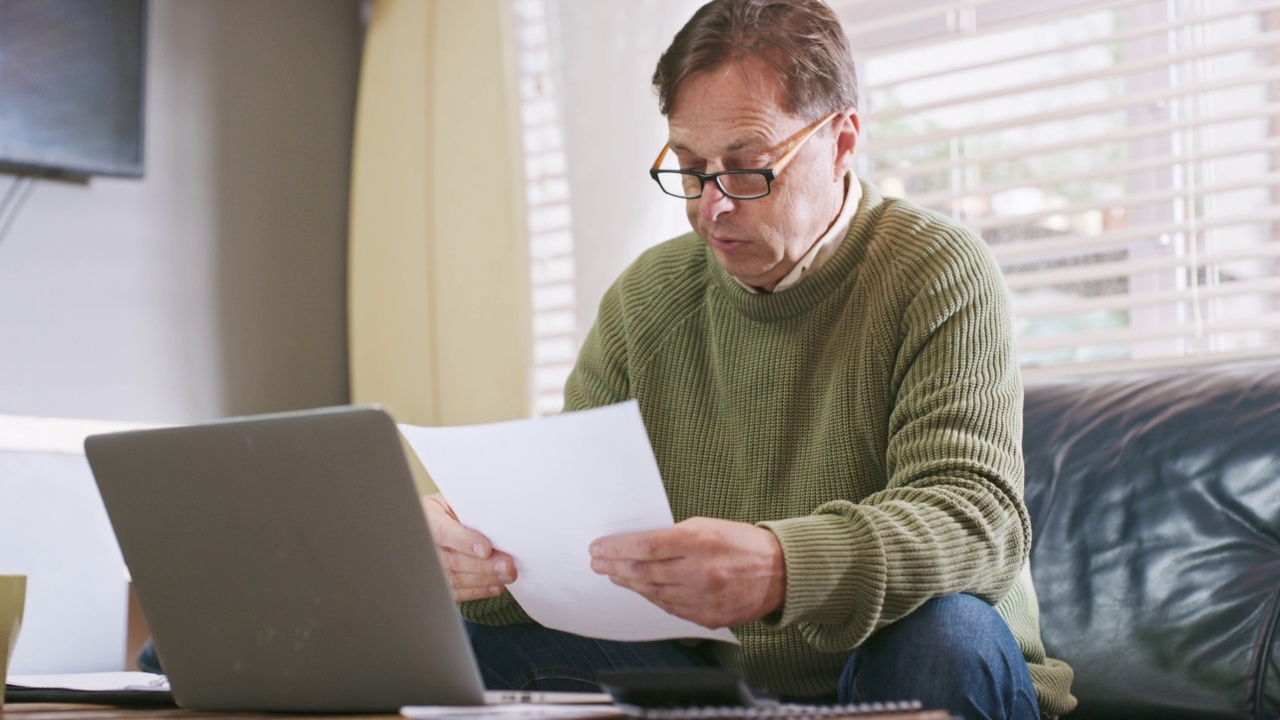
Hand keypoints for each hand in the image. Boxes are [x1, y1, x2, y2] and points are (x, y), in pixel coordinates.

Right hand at [421, 493, 516, 600]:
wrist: (433, 520)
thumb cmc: (450, 508)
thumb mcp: (456, 500)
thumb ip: (471, 511)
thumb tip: (497, 522)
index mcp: (428, 519)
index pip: (443, 533)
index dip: (465, 542)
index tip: (486, 549)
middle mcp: (425, 545)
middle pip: (452, 560)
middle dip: (482, 566)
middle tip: (507, 566)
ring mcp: (429, 566)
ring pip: (455, 579)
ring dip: (484, 579)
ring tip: (506, 575)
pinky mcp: (438, 582)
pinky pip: (456, 592)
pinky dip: (478, 591)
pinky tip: (495, 585)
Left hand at [588, 517, 784, 628]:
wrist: (780, 572)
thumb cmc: (742, 543)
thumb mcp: (708, 525)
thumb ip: (673, 536)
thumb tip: (637, 545)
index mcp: (701, 542)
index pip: (646, 546)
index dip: (617, 548)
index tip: (599, 547)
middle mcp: (701, 572)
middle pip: (644, 571)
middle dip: (614, 566)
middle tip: (598, 561)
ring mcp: (704, 598)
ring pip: (652, 592)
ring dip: (628, 582)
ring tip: (614, 573)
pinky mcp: (708, 617)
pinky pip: (669, 608)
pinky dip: (650, 596)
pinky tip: (639, 588)